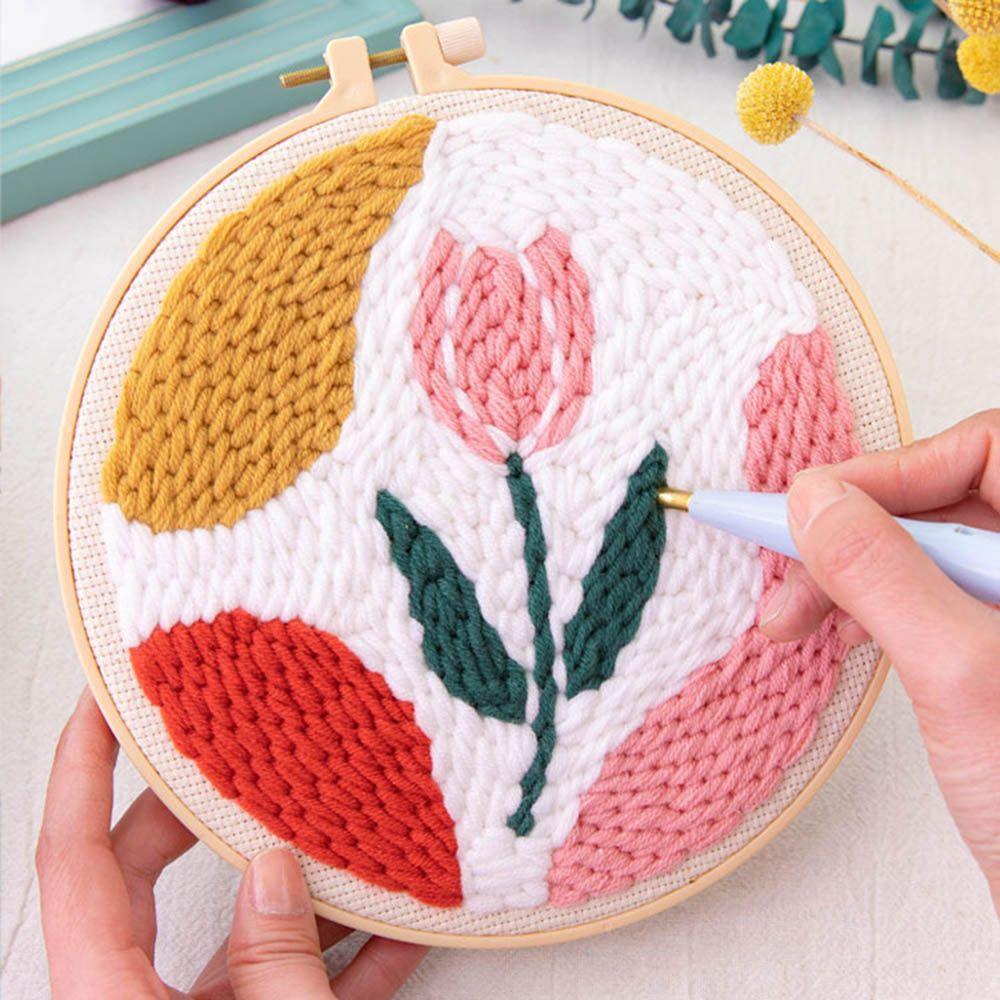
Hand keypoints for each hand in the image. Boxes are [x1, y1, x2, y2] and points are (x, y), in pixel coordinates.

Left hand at [36, 691, 426, 998]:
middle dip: (194, 808)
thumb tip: (273, 870)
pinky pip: (283, 978)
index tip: (104, 700)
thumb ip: (274, 958)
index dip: (83, 770)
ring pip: (226, 927)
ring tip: (339, 826)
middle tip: (238, 750)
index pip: (76, 862)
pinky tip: (397, 923)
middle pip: (141, 878)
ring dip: (290, 883)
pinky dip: (338, 952)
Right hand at [758, 410, 999, 909]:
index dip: (893, 469)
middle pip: (944, 501)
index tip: (812, 504)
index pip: (985, 449)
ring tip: (792, 620)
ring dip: (850, 575)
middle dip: (853, 533)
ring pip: (926, 551)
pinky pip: (926, 597)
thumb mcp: (960, 677)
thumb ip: (885, 575)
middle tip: (786, 568)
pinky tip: (839, 634)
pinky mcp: (994, 648)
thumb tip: (815, 501)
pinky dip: (872, 608)